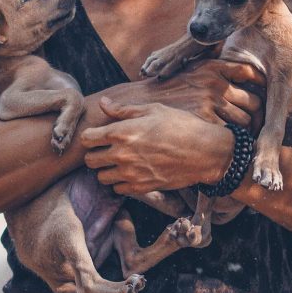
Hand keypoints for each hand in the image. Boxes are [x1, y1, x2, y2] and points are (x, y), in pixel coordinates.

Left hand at [81, 97, 234, 194]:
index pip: (87, 138)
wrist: (204, 152)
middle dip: (95, 154)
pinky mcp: (142, 188)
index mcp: (122, 132)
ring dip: (106, 169)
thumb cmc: (180, 125)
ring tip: (119, 161)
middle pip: (90, 161)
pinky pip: (118, 189)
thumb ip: (124, 109)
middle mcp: (122, 155)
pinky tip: (131, 172)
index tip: (99, 134)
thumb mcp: (153, 110)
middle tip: (108, 149)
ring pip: (101, 177)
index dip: (90, 135)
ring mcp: (131, 174)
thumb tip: (104, 103)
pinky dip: (120, 182)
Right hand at [120, 59, 265, 133]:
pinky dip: (233, 141)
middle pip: (256, 101)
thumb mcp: (188, 67)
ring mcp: (211, 102)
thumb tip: (223, 44)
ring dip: (247, 130)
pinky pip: (232, 134)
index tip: (265, 95)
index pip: (250, 73)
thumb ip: (209, 59)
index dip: (262, 85)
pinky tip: (229, 143)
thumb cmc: (166, 88)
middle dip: (258, 115)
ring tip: (244, 136)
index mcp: (213, 67)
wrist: (140, 104)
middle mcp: (215, 82)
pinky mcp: (205, 122)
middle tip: (257, 124)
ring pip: (246, 120)